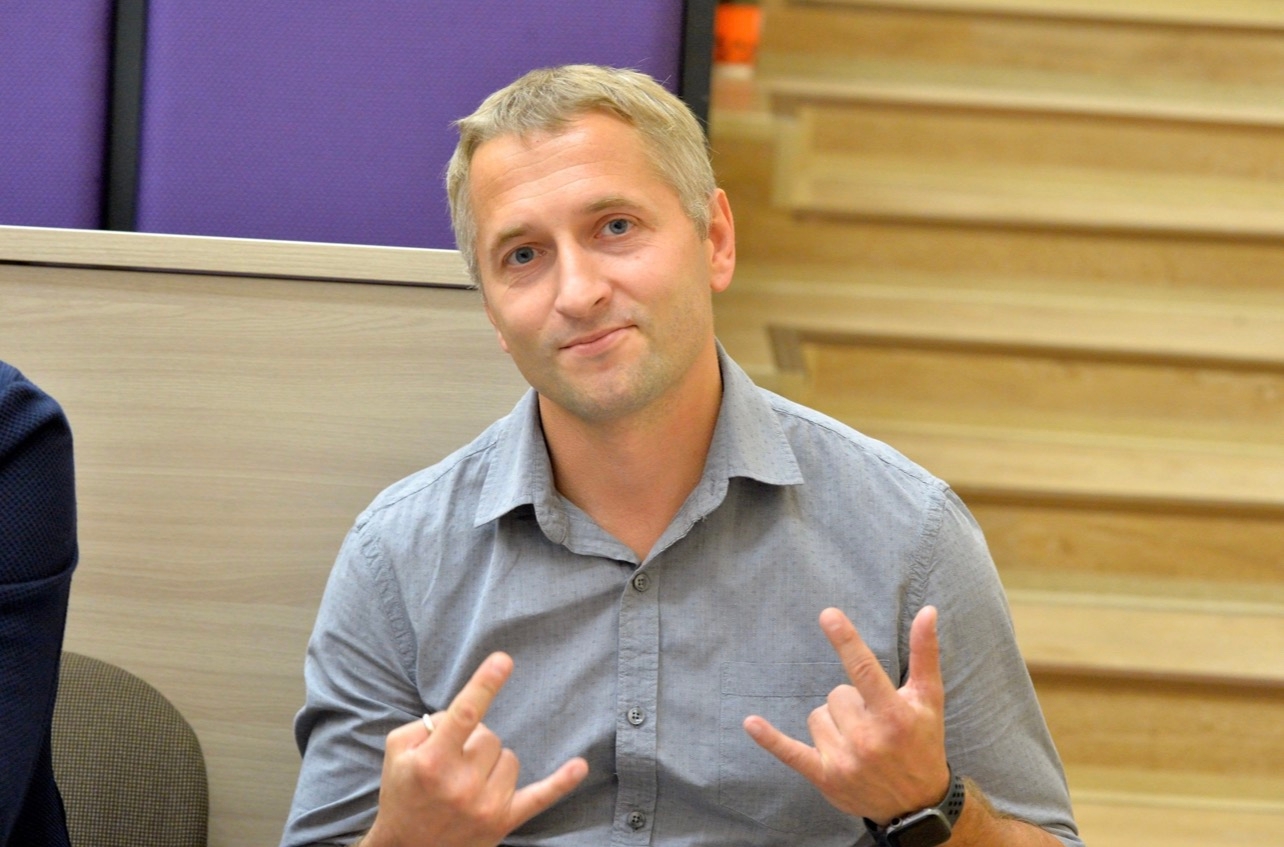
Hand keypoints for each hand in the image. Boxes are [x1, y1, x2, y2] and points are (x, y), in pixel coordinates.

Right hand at [362, 652, 588, 846]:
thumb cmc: (402, 792)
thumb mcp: (399, 750)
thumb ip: (429, 723)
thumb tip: (466, 711)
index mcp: (433, 762)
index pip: (464, 715)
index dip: (484, 685)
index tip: (503, 660)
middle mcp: (460, 784)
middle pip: (489, 736)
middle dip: (472, 742)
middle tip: (451, 764)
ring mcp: (485, 805)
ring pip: (509, 757)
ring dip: (492, 762)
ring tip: (466, 781)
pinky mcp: (503, 821)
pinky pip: (540, 798)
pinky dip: (561, 782)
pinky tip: (580, 766)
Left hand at [742, 607, 949, 824]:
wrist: (917, 805)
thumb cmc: (923, 744)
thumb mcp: (929, 701)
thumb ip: (925, 655)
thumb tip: (927, 612)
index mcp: (894, 716)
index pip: (865, 670)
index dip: (846, 641)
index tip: (828, 615)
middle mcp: (868, 738)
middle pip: (836, 694)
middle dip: (852, 703)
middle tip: (874, 723)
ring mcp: (844, 760)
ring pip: (818, 715)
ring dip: (834, 723)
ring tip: (859, 742)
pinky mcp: (825, 777)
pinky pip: (790, 752)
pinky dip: (770, 739)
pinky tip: (751, 723)